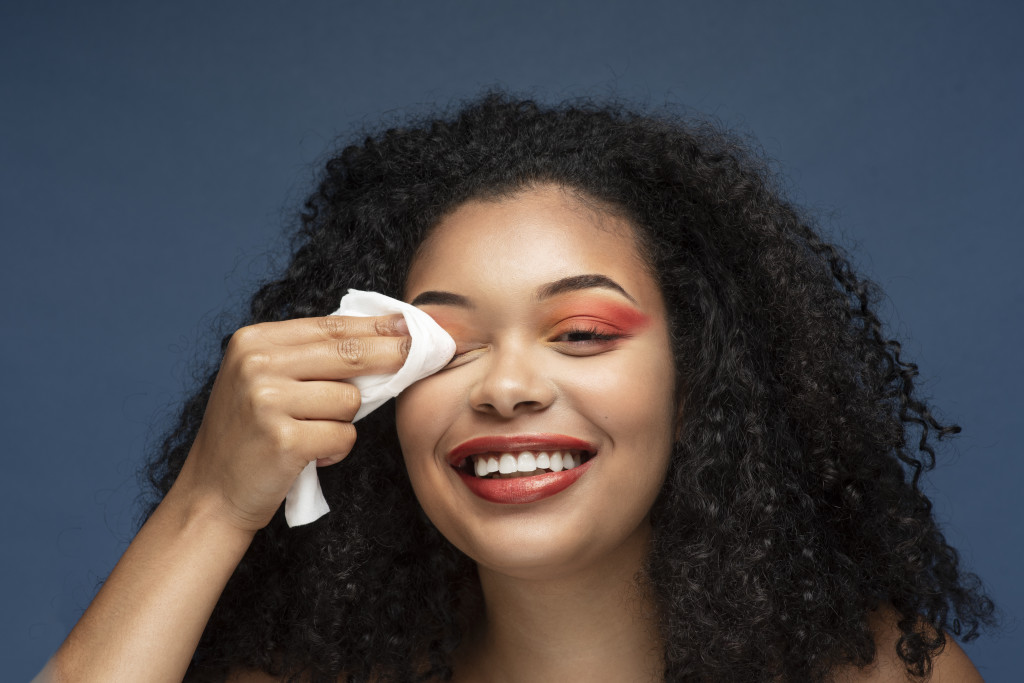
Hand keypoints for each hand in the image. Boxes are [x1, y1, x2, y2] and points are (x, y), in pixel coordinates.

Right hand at [173, 314, 409, 531]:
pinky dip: (337, 450)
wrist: (211, 494)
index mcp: (254, 341)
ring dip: (344, 422)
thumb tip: (383, 336)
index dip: (378, 326)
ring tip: (312, 434)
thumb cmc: (250, 436)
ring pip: (350, 400)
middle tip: (424, 353)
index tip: (412, 324)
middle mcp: (257, 364)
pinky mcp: (284, 440)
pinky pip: (344, 436)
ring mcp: (267, 401)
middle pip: (350, 353)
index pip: (331, 326)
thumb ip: (309, 356)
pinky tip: (311, 456)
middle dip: (393, 355)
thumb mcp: (265, 380)